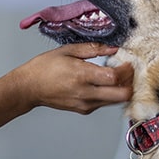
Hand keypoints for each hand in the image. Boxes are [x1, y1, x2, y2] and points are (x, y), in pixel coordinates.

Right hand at [14, 43, 133, 113]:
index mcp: (82, 75)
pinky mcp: (84, 110)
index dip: (126, 70)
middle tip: (127, 72)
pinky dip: (109, 94)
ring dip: (121, 89)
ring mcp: (85, 104)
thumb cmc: (44, 68)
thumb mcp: (68, 50)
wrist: (29, 88)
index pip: (114, 77)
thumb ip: (93, 49)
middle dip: (129, 83)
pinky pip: (104, 103)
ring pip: (115, 101)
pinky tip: (103, 83)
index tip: (128, 63)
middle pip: (121, 95)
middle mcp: (86, 93)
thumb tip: (112, 48)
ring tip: (116, 76)